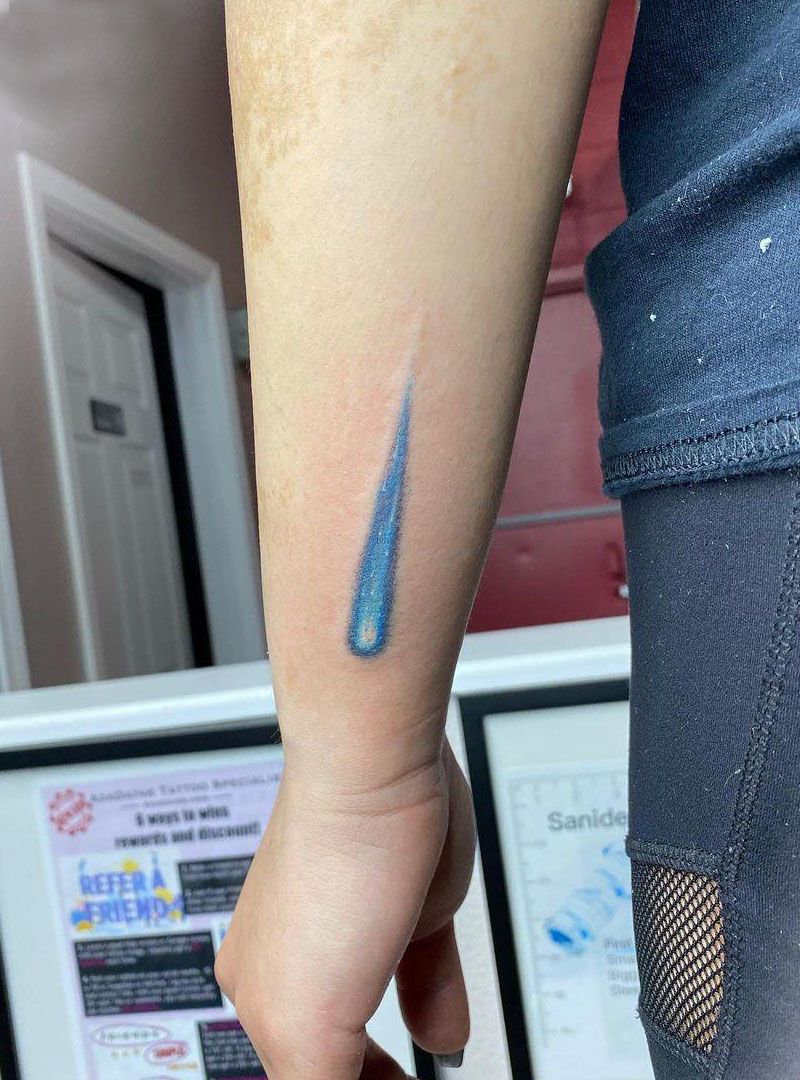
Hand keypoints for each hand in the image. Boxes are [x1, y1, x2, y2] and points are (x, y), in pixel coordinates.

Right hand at [215, 737, 475, 1078]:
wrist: (377, 775)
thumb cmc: (325, 865)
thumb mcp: (304, 1022)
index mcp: (265, 993)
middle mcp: (310, 965)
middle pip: (340, 1063)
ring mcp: (367, 937)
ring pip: (385, 1028)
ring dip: (401, 1070)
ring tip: (428, 1077)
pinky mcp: (415, 914)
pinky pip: (428, 987)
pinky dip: (439, 1024)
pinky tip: (447, 1046)